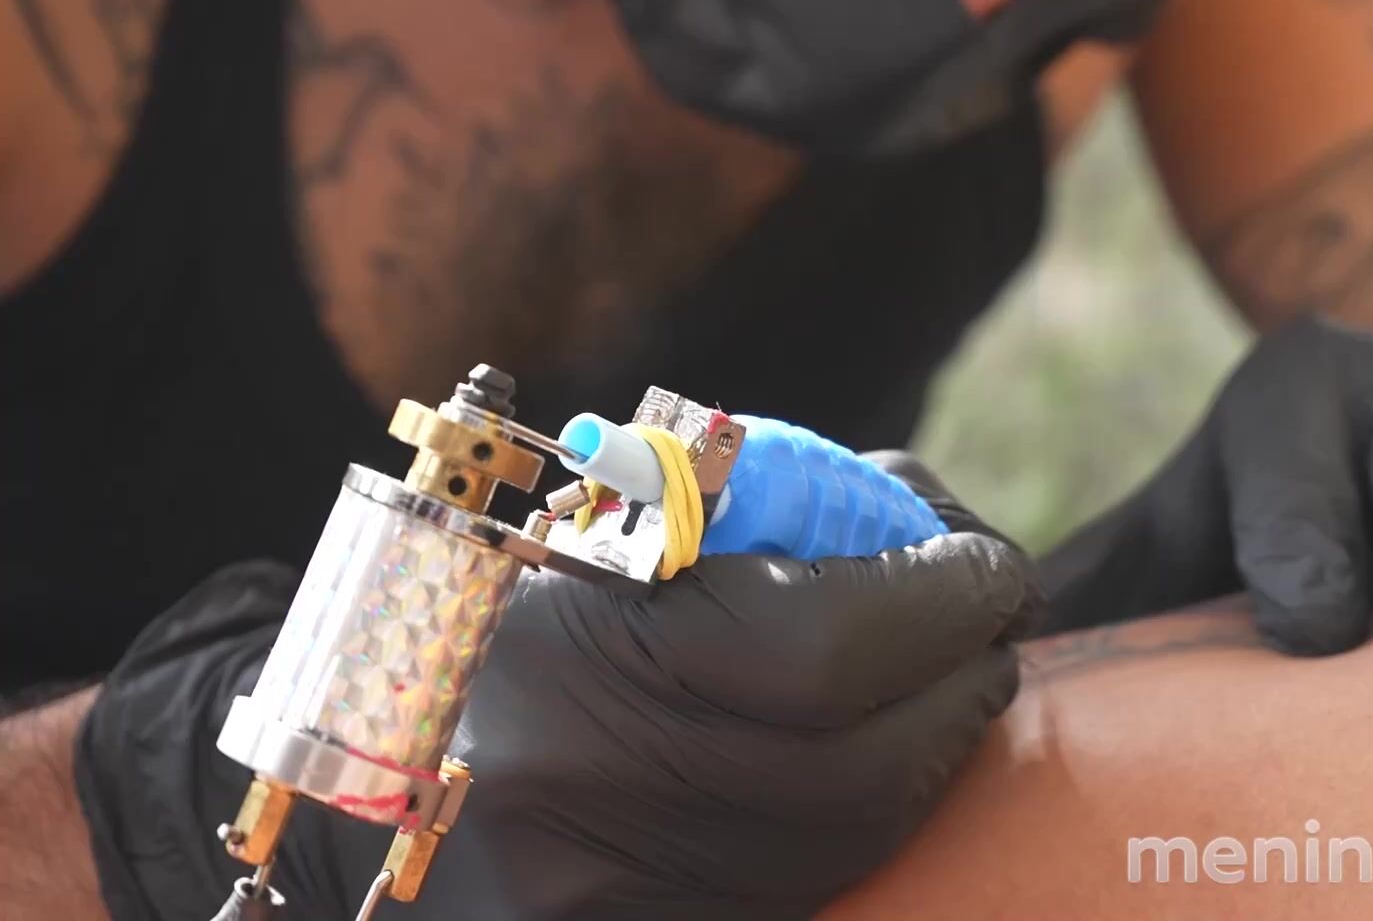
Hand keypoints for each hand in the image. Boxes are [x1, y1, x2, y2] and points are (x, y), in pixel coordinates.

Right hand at [77, 457, 1038, 920]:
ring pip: (867, 826)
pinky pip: (818, 873)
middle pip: (879, 752)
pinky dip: (881, 802)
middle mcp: (606, 804)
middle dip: (967, 666)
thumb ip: (739, 523)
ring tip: (945, 667)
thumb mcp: (586, 535)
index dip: (947, 592)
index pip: (834, 645)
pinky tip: (883, 745)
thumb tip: (911, 520)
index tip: (987, 555)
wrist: (354, 782)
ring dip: (940, 734)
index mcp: (578, 669)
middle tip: (982, 608)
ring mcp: (636, 896)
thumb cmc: (476, 621)